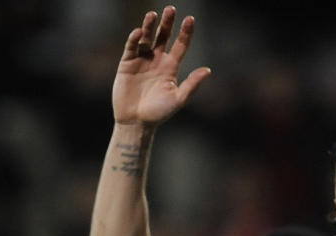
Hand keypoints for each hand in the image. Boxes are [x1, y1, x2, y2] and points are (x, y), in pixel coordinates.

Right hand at [113, 6, 210, 127]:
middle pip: (164, 36)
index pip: (180, 45)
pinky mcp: (127, 63)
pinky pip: (131, 47)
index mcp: (170, 67)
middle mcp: (157, 60)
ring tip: (153, 14)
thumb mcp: (178, 99)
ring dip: (150, 26)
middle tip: (171, 9)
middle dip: (167, 23)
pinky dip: (135, 39)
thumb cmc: (158, 114)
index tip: (190, 19)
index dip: (185, 32)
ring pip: (147, 37)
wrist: (136, 123)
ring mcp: (142, 60)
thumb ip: (192, 85)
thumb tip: (208, 70)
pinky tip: (139, 33)